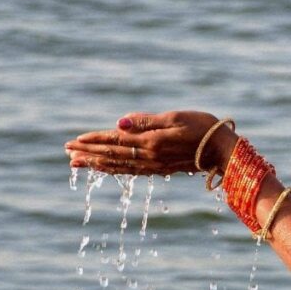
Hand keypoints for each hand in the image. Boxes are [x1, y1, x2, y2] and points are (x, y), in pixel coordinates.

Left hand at [65, 110, 234, 176]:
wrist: (223, 151)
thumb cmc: (204, 128)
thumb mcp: (176, 117)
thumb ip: (146, 121)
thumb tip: (118, 123)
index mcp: (150, 141)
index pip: (115, 140)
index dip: (93, 140)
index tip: (73, 141)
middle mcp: (149, 156)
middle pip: (112, 156)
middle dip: (88, 154)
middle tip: (67, 153)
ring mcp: (154, 166)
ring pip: (118, 166)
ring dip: (96, 164)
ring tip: (78, 164)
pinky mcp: (161, 169)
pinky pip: (130, 171)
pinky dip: (114, 170)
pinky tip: (106, 169)